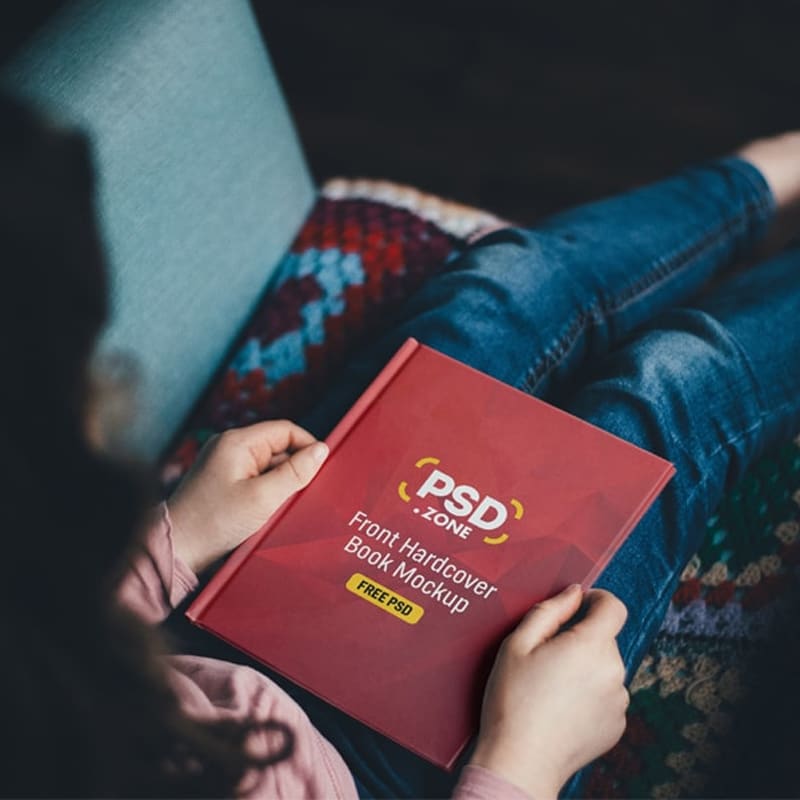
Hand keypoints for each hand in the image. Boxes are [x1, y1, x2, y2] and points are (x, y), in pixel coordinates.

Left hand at [167, 421, 328, 572]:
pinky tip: (269, 512)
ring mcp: (226, 466)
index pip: (286, 430)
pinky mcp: (224, 484)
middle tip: (302, 495)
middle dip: (294, 470)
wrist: (178, 551)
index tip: (322, 469)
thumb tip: (322, 450)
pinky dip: (268, 494)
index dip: (308, 446)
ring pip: (270, 467)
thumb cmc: (214, 522)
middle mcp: (230, 448)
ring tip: (280, 508)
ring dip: (282, 485)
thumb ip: (296, 471)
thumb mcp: (263, 497)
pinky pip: (257, 480)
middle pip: (278, 448)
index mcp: (237, 442)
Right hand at [470, 585, 628, 798]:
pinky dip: (589, 694)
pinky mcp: (617, 726)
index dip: (597, 599)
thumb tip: (573, 593)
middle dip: (581, 638)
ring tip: (551, 687)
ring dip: (586, 667)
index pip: (614, 607)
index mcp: (591, 646)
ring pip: (605, 667)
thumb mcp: (518, 644)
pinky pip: (606, 695)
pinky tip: (561, 708)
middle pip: (605, 638)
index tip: (578, 605)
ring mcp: (619, 702)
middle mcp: (614, 672)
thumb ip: (549, 610)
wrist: (521, 761)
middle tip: (546, 656)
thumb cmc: (513, 700)